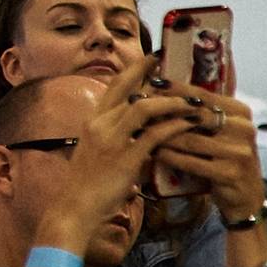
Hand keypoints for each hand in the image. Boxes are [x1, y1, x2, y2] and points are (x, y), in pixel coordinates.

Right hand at [40, 52, 196, 248]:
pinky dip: (173, 127)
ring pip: (144, 107)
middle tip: (176, 70)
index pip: (114, 87)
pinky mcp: (126, 158)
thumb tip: (144, 133)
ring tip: (190, 103)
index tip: (151, 59)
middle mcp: (99, 124)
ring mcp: (111, 140)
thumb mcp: (98, 152)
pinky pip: (154, 136)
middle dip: (152, 75)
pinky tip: (187, 126)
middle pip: (128, 88)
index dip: (133, 70)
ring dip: (170, 102)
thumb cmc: (87, 184)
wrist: (75, 207)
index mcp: (92, 121)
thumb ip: (118, 137)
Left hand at [150, 87, 264, 224]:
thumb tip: (161, 88)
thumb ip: (200, 112)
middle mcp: (244, 129)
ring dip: (162, 135)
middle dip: (165, 111)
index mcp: (241, 112)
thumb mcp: (219, 131)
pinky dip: (170, 157)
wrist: (246, 195)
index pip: (204, 95)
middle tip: (137, 107)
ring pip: (191, 139)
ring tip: (139, 129)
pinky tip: (153, 152)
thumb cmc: (224, 156)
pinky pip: (192, 162)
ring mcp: (239, 152)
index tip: (151, 82)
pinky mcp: (230, 174)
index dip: (176, 88)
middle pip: (196, 115)